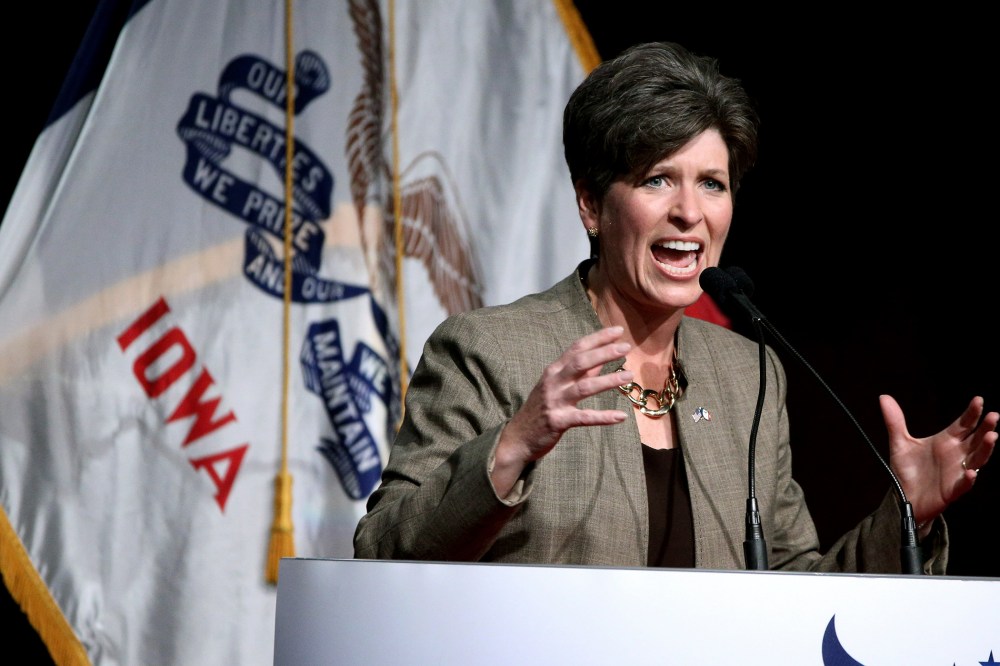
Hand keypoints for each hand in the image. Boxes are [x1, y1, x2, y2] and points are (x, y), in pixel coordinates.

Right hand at [490, 326, 631, 495]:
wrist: (518, 437)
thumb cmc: (540, 409)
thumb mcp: (556, 385)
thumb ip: (579, 373)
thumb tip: (602, 359)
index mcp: (554, 370)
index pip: (577, 348)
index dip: (598, 338)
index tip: (618, 330)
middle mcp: (554, 382)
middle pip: (580, 362)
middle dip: (604, 353)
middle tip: (626, 347)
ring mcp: (555, 401)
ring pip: (584, 387)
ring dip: (608, 380)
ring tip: (629, 376)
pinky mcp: (558, 421)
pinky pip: (584, 418)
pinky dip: (603, 417)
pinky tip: (621, 416)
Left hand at [882, 394, 997, 529]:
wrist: (903, 496)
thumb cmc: (907, 470)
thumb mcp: (900, 443)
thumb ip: (894, 421)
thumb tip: (884, 397)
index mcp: (947, 441)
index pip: (963, 424)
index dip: (972, 413)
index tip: (978, 400)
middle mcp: (956, 454)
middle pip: (976, 439)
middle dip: (986, 428)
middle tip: (993, 416)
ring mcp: (957, 471)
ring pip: (977, 459)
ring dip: (985, 449)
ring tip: (992, 436)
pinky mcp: (952, 489)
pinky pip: (964, 484)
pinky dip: (968, 478)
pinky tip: (971, 472)